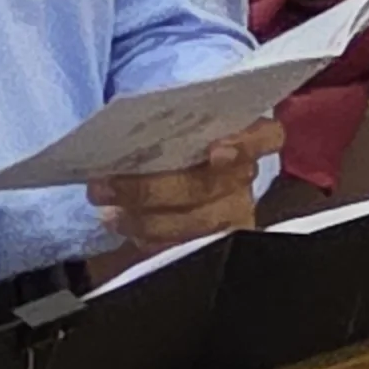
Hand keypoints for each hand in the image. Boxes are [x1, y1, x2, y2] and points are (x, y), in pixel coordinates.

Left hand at [90, 119, 283, 248]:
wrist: (169, 164)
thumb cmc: (171, 136)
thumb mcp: (172, 120)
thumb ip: (167, 121)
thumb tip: (124, 125)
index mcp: (245, 135)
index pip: (266, 137)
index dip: (245, 145)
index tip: (215, 150)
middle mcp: (243, 176)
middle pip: (208, 186)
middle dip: (151, 189)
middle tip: (101, 186)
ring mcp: (232, 212)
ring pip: (196, 223)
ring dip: (145, 221)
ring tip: (108, 214)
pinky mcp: (215, 240)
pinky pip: (186, 247)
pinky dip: (153, 241)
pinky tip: (126, 231)